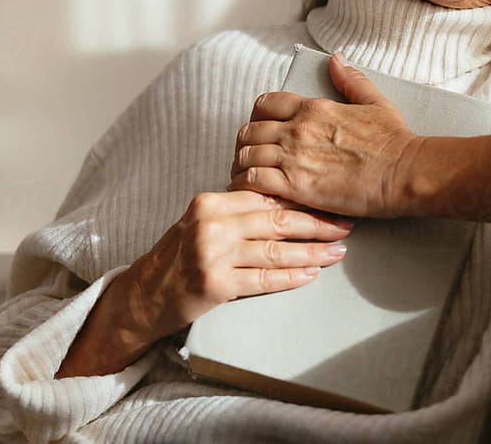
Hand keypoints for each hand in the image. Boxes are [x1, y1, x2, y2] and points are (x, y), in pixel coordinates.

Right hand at [124, 191, 351, 341]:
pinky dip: (291, 276)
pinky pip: (263, 279)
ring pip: (275, 249)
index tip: (331, 200)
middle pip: (276, 219)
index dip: (303, 198)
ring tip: (337, 252)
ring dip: (312, 251)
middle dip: (317, 222)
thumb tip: (291, 199)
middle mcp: (211, 223)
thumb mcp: (205, 222)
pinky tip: (311, 274)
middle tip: (345, 224)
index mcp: (211, 201)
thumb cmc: (181, 256)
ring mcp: (212, 254)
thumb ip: (240, 210)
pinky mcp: (214, 284)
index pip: (267, 195)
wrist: (145, 295)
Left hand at [228, 52, 420, 217]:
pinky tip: (252, 193)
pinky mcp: (295, 186)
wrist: (405, 172)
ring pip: (245, 155)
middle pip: (248, 130)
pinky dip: (246, 186)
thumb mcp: (375, 102)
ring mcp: (294, 156)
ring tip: (248, 179)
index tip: (261, 131)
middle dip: (246, 144)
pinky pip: (252, 180)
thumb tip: (337, 59)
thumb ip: (351, 80)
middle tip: (251, 158)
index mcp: (314, 107)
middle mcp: (298, 128)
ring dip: (243, 167)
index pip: (265, 104)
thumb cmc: (395, 141)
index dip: (257, 118)